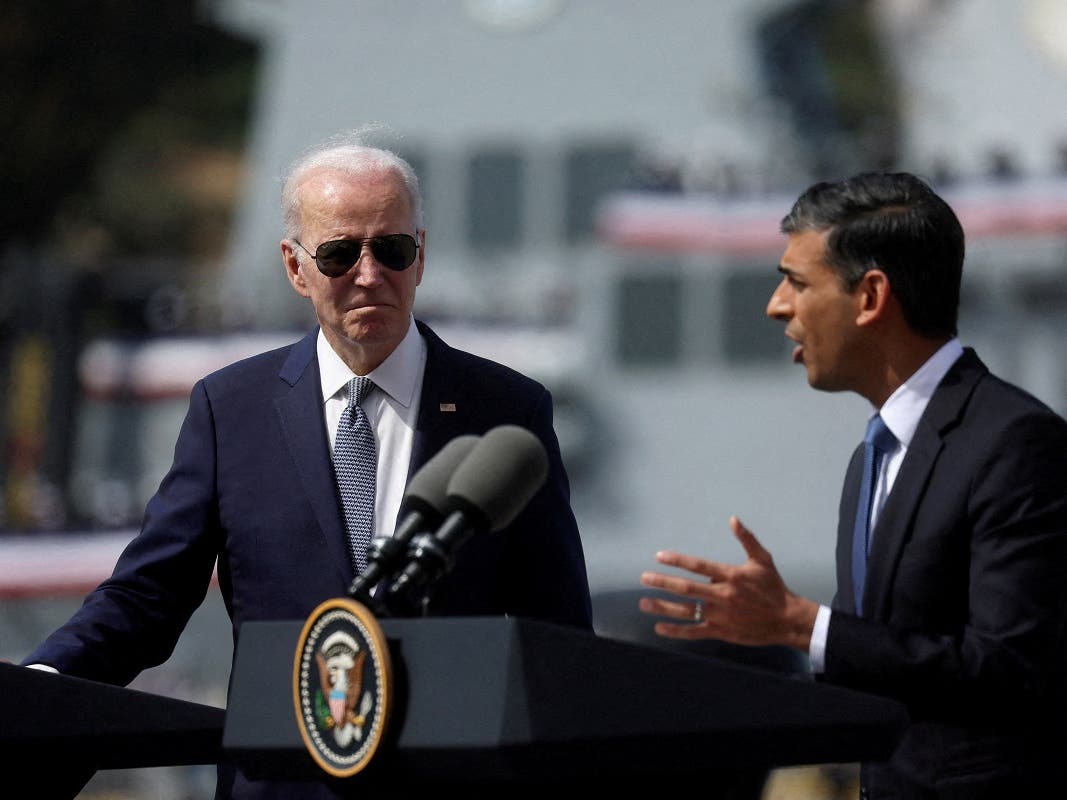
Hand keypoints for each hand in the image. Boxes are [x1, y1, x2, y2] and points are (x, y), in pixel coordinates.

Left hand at [638, 515, 817, 649]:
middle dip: (662, 583)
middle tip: (644, 578)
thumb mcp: (762, 560)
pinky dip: (676, 631)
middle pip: (686, 588)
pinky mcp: (721, 631)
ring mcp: (720, 615)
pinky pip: (694, 631)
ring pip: (686, 611)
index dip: (677, 560)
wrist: (787, 620)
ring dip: (663, 607)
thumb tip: (733, 519)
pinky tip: (660, 628)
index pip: (698, 565)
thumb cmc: (774, 587)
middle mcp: (722, 595)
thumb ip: (746, 539)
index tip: (659, 556)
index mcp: (731, 576)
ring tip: (644, 603)